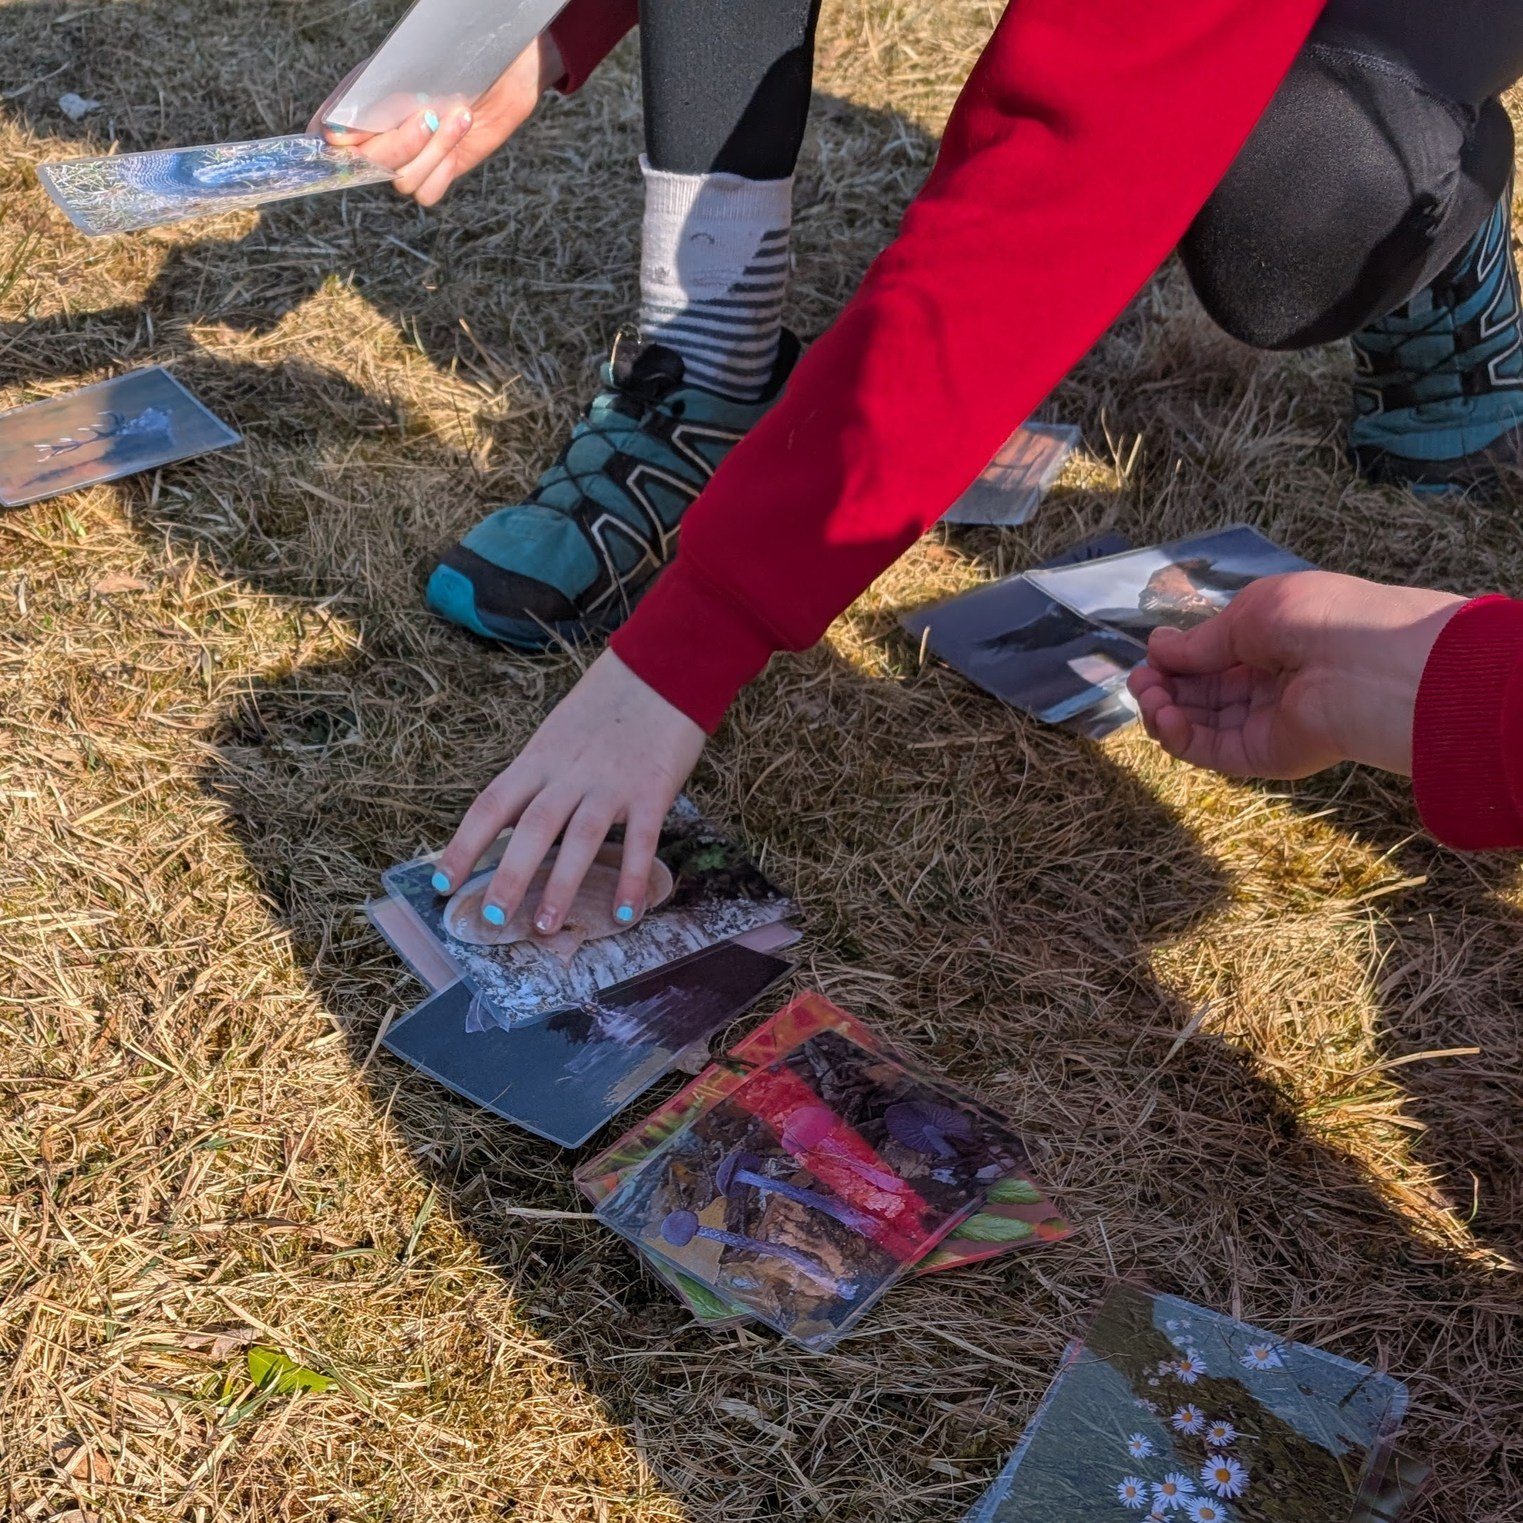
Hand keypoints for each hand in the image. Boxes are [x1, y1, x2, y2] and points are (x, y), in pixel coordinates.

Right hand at [309, 31, 563, 206]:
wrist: (501, 60)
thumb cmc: (451, 53)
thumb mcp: (408, 67)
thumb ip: (371, 96)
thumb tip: (335, 133)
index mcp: (360, 103)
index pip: (327, 137)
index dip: (336, 141)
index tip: (347, 132)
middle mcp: (380, 135)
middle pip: (366, 167)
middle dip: (398, 143)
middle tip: (427, 115)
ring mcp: (410, 156)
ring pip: (400, 180)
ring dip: (432, 151)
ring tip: (459, 116)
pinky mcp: (439, 170)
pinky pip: (426, 195)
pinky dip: (442, 173)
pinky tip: (460, 140)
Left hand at [432, 650, 707, 932]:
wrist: (660, 670)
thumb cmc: (605, 708)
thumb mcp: (556, 736)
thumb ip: (537, 778)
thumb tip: (511, 825)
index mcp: (538, 759)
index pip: (491, 806)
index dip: (463, 846)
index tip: (443, 884)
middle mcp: (569, 773)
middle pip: (532, 828)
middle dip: (510, 876)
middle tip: (493, 919)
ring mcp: (611, 783)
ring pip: (580, 839)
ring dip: (561, 886)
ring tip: (547, 926)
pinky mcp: (652, 790)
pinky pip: (640, 841)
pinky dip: (631, 879)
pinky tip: (625, 912)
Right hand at [1127, 570, 1463, 778]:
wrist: (1370, 665)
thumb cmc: (1319, 619)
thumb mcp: (1250, 613)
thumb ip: (1202, 641)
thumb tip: (1155, 648)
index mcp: (1271, 643)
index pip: (1211, 658)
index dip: (1176, 657)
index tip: (1151, 653)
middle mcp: (1266, 685)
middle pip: (1199, 693)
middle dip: (1163, 685)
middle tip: (1140, 680)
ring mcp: (1264, 723)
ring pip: (1199, 723)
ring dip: (1164, 710)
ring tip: (1149, 696)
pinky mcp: (1262, 756)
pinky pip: (1211, 750)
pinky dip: (1180, 737)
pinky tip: (1166, 717)